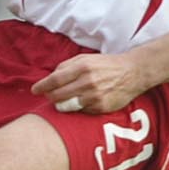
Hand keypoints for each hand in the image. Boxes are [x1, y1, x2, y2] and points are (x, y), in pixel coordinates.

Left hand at [30, 52, 148, 114]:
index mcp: (82, 67)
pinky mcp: (101, 107)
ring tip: (62, 100)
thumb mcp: (85, 58)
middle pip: (57, 96)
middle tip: (49, 95)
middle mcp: (88, 82)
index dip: (41, 86)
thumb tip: (49, 78)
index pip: (54, 80)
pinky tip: (81, 102)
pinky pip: (81, 111)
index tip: (35, 90)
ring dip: (60, 105)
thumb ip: (65, 66)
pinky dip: (77, 108)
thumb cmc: (105, 65)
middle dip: (50, 96)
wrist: (133, 72)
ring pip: (66, 106)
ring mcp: (95, 96)